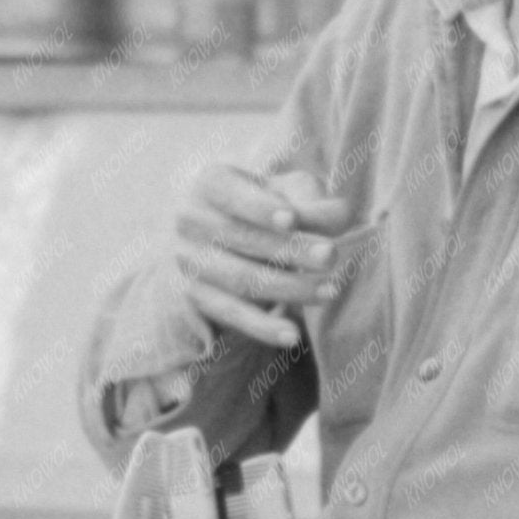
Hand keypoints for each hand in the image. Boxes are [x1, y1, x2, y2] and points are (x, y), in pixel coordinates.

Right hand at [171, 164, 359, 350]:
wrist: (230, 244)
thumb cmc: (272, 209)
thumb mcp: (294, 194)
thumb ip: (314, 204)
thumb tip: (328, 225)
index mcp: (210, 182)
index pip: (232, 194)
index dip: (260, 208)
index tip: (292, 220)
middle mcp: (190, 219)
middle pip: (242, 238)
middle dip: (290, 249)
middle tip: (331, 256)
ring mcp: (188, 261)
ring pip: (241, 279)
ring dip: (289, 288)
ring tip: (330, 291)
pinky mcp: (195, 297)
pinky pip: (231, 315)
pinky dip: (263, 327)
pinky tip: (293, 336)